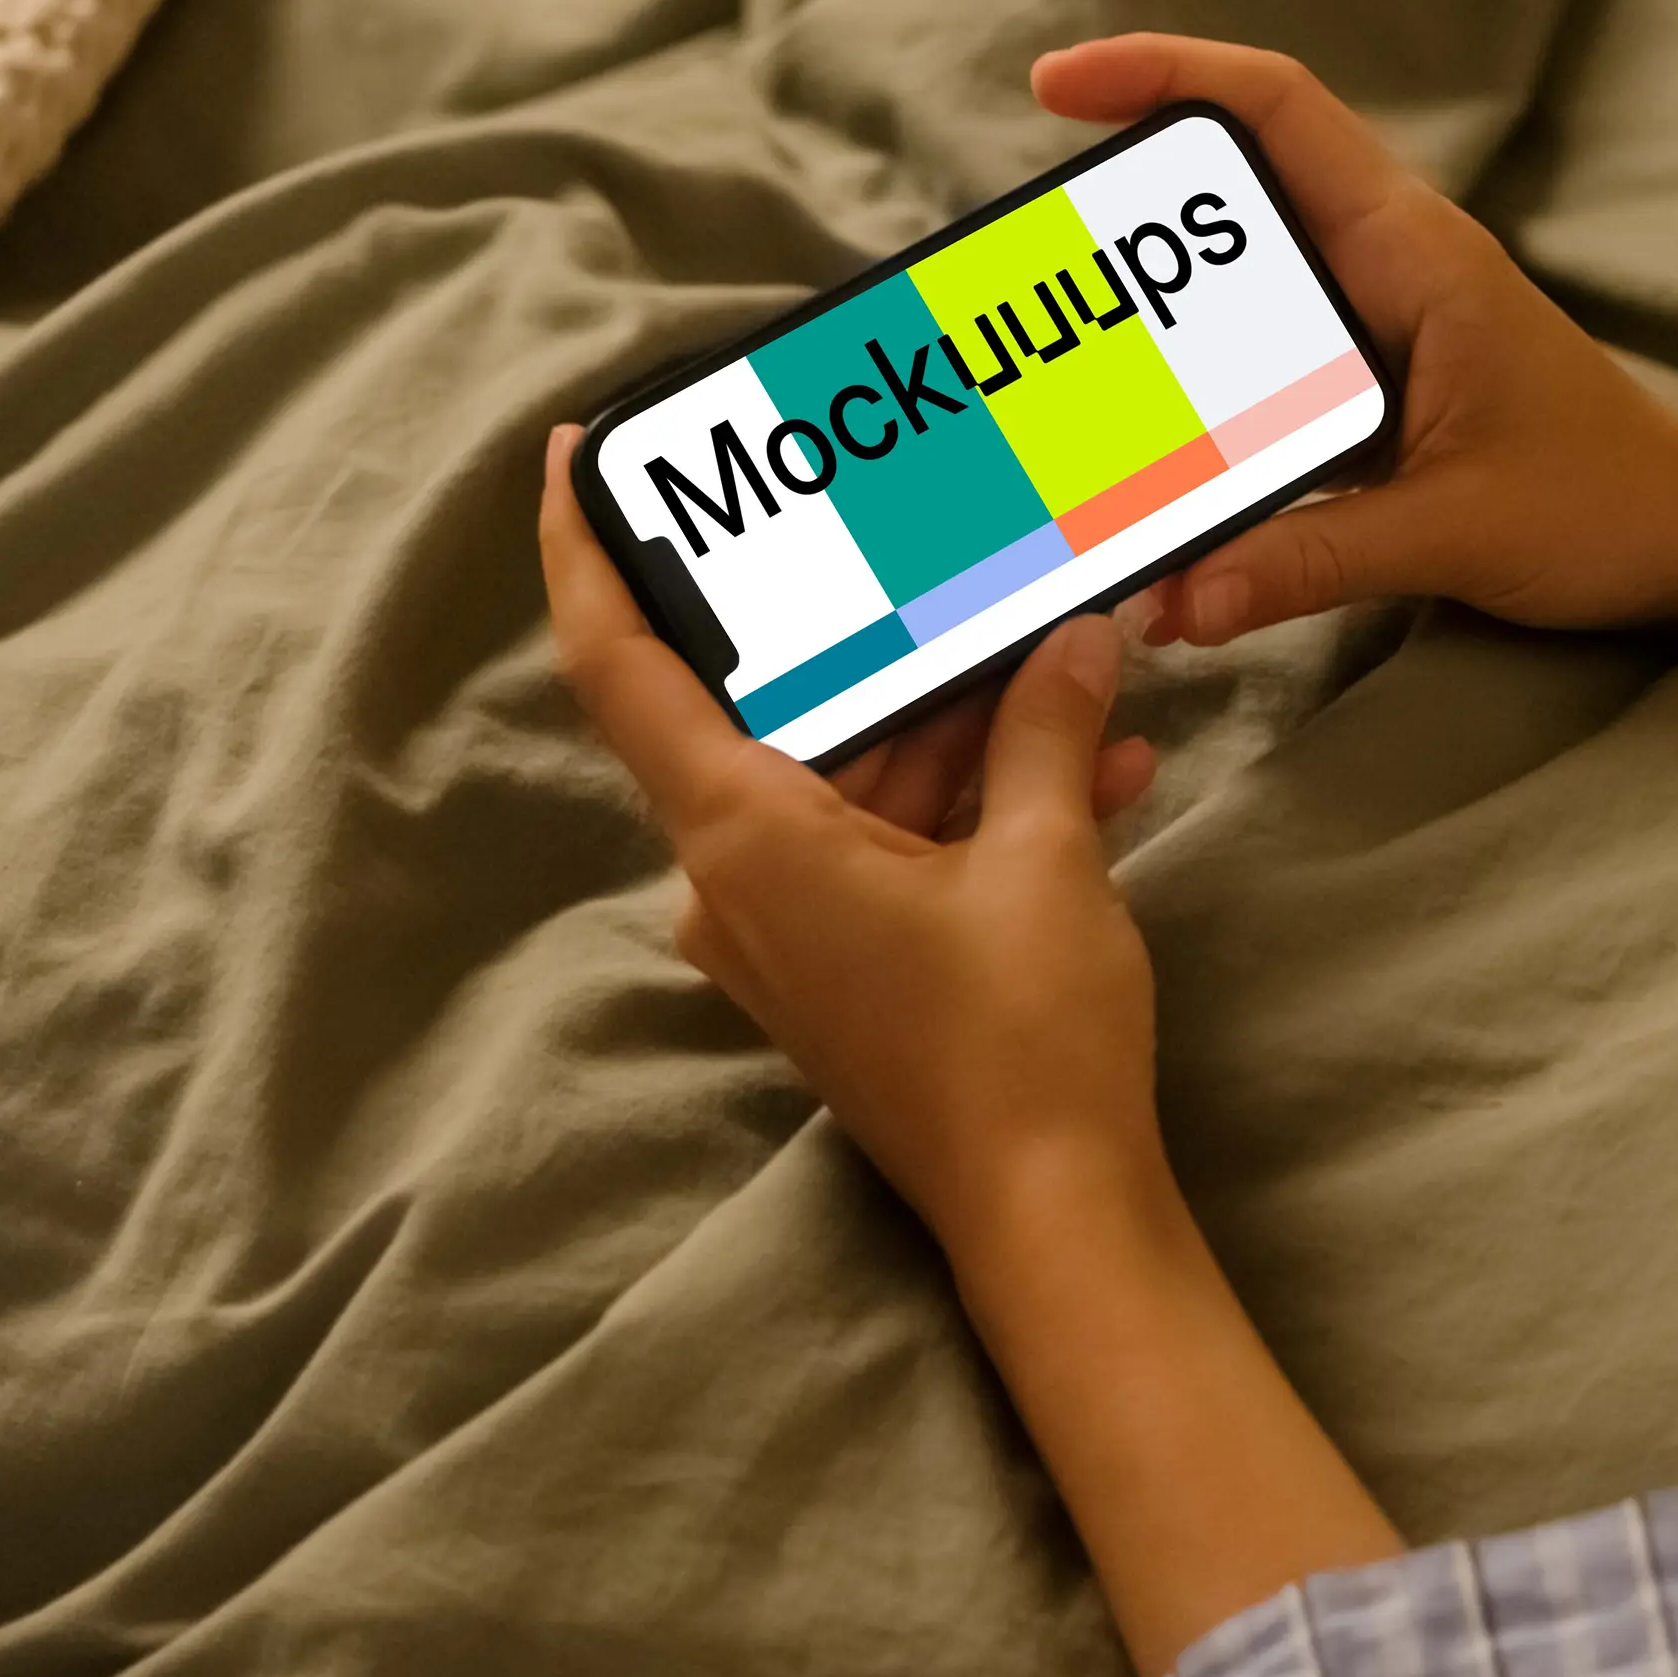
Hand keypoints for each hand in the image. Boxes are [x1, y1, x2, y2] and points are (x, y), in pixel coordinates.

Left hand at [542, 432, 1403, 1676]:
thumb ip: (1042, 730)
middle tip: (941, 539)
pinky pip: (895, 843)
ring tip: (1072, 653)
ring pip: (857, 775)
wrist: (1053, 1218)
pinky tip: (1102, 758)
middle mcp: (739, 881)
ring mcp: (791, 930)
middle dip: (881, 632)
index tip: (575, 458)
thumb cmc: (1024, 1046)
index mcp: (744, 839)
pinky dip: (977, 802)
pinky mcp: (848, 966)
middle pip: (779, 708)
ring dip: (963, 722)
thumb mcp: (1044, 860)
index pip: (622, 667)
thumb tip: (1070, 639)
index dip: (585, 552)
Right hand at [1027, 34, 1677, 649]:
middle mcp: (1392, 259)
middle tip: (1028, 259)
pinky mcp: (1379, 368)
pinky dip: (1196, 364)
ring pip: (1243, 264)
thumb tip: (1173, 598)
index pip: (1276, 108)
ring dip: (1155, 289)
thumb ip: (1306, 563)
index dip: (1162, 73)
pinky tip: (1139, 418)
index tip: (1057, 84)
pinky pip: (1265, 341)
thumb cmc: (1605, 509)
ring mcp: (1384, 309)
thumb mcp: (1452, 534)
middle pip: (1237, 174)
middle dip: (1126, 194)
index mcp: (1415, 254)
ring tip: (1061, 340)